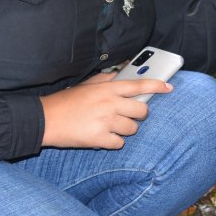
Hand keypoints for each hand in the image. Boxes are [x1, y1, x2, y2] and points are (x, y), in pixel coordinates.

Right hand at [39, 72, 172, 148]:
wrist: (46, 119)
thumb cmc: (67, 101)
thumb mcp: (88, 84)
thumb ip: (108, 78)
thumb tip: (123, 72)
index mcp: (108, 88)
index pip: (139, 85)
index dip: (157, 86)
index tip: (168, 88)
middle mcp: (110, 104)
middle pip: (142, 111)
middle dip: (138, 115)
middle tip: (128, 115)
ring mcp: (106, 122)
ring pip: (132, 129)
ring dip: (125, 129)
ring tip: (110, 126)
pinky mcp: (99, 139)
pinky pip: (119, 143)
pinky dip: (113, 142)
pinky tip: (102, 136)